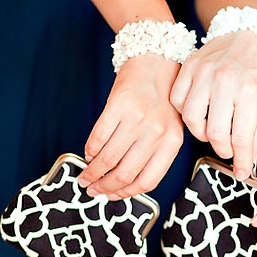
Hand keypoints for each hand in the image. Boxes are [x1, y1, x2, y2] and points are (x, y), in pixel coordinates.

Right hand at [77, 53, 182, 198]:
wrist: (156, 60)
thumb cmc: (163, 98)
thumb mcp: (170, 127)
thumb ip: (155, 152)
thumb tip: (125, 182)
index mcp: (172, 142)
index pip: (148, 180)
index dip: (126, 193)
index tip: (112, 196)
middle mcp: (156, 133)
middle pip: (125, 173)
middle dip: (105, 187)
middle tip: (92, 190)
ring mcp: (136, 119)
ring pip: (108, 159)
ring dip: (92, 172)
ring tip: (84, 176)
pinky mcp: (117, 106)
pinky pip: (97, 138)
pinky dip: (89, 151)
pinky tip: (88, 155)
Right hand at [169, 30, 256, 179]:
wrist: (249, 30)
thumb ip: (255, 133)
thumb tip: (246, 163)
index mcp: (251, 90)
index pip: (241, 137)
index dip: (240, 160)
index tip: (240, 172)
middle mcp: (226, 81)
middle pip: (213, 133)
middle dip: (222, 149)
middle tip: (228, 149)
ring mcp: (204, 72)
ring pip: (191, 119)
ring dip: (201, 133)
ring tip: (214, 130)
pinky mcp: (189, 67)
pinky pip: (177, 100)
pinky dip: (185, 112)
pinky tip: (199, 112)